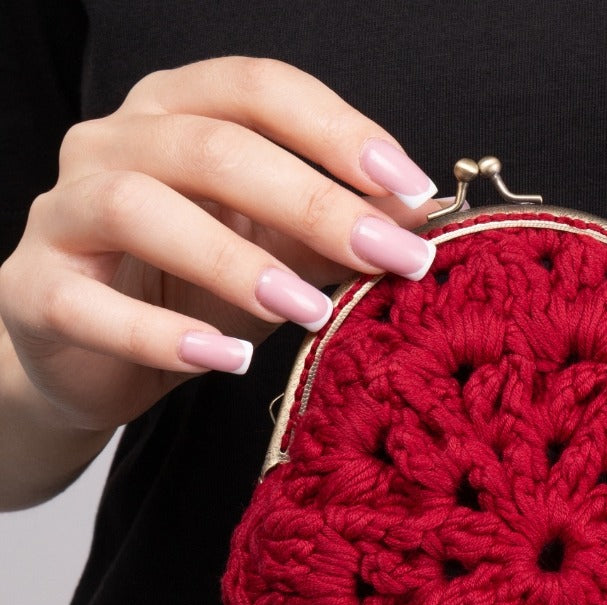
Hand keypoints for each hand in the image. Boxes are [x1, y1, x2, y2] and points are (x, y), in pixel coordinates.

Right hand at [0, 56, 441, 437]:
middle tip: (386, 256)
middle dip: (313, 203)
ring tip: (308, 311)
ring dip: (235, 261)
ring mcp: (64, 213)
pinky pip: (92, 306)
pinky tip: (230, 360)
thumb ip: (331, 231)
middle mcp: (113, 144)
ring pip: (139, 208)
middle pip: (212, 148)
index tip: (412, 190)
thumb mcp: (271, 251)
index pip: (258, 90)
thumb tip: (416, 220)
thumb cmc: (188, 287)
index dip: (339, 132)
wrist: (92, 354)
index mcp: (176, 113)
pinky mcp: (37, 291)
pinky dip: (163, 335)